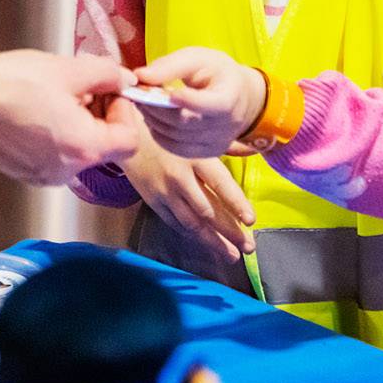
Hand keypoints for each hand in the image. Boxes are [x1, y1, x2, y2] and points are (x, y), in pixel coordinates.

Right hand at [0, 51, 139, 184]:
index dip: (123, 112)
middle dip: (99, 115)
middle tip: (80, 88)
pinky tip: (36, 111)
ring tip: (53, 97)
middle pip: (104, 146)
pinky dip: (54, 135)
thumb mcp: (69, 69)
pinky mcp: (26, 172)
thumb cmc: (11, 83)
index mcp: (84, 147)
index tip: (107, 92)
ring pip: (78, 150)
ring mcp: (45, 175)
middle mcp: (68, 170)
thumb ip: (107, 74)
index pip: (129, 139)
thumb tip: (124, 79)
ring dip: (76, 124)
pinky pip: (55, 156)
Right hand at [116, 116, 257, 262]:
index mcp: (196, 157)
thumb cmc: (168, 127)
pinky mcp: (152, 200)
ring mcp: (164, 192)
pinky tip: (205, 241)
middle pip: (208, 211)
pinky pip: (174, 222)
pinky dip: (191, 234)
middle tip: (248, 247)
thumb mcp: (199, 131)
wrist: (127, 132)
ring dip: (213, 241)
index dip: (237, 204)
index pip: (221, 185)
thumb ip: (228, 143)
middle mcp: (180, 178)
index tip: (251, 221)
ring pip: (192, 223)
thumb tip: (255, 148)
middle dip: (230, 232)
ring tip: (231, 254)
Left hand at [133, 47, 269, 159]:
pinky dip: (158, 133)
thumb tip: (140, 76)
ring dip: (153, 120)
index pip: (213, 105)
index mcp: (230, 98)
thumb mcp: (199, 58)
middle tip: (138, 92)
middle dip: (156, 107)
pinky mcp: (206, 153)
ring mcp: (216, 143)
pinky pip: (175, 148)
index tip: (169, 93)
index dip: (191, 101)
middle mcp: (226, 125)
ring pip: (175, 137)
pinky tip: (153, 117)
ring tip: (144, 102)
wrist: (241, 98)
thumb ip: (171, 66)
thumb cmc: (216, 73)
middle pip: (184, 122)